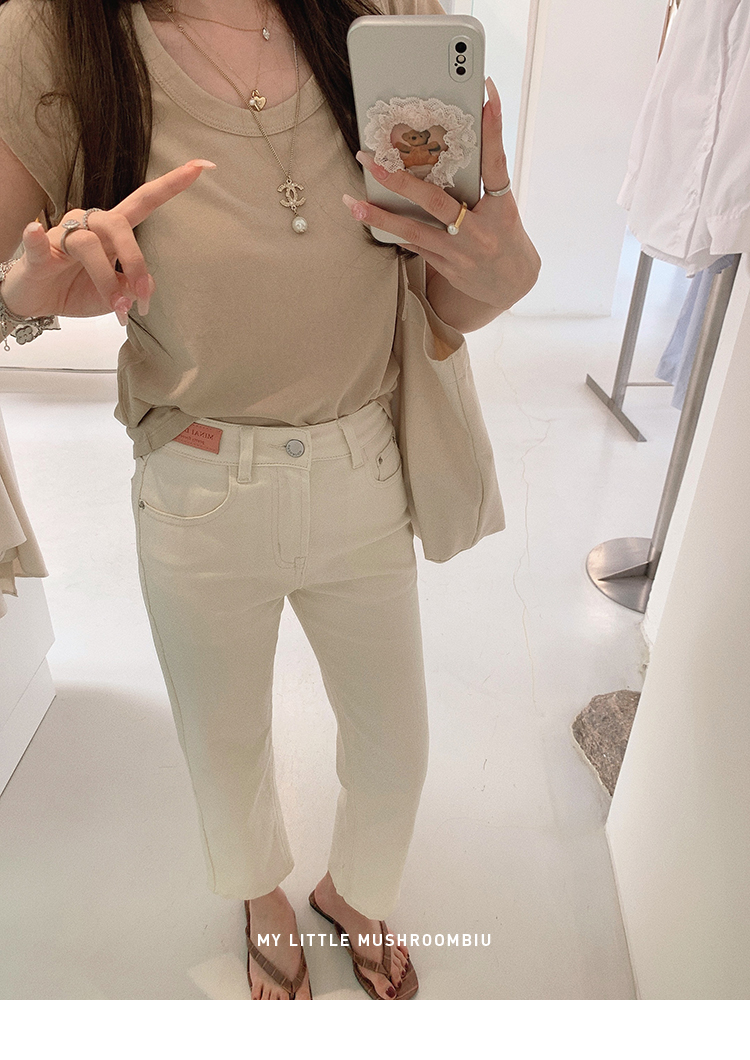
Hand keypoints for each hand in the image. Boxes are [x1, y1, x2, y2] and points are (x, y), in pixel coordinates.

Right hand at [1, 159, 216, 324]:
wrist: (39, 302)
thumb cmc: (78, 289)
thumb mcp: (116, 295)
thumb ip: (133, 287)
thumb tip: (144, 288)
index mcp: (113, 231)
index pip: (144, 202)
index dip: (171, 185)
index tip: (202, 167)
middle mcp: (89, 224)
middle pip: (119, 224)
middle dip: (136, 261)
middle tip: (142, 294)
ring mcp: (61, 235)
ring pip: (88, 245)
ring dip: (106, 280)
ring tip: (116, 308)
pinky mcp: (37, 252)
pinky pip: (37, 242)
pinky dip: (36, 239)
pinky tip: (35, 231)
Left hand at [343, 77, 539, 313]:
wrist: (511, 285)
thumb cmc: (507, 236)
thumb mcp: (505, 205)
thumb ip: (485, 177)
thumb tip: (467, 134)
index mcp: (501, 208)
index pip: (496, 164)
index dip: (493, 130)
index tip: (487, 99)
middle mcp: (479, 231)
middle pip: (436, 202)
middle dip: (400, 180)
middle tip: (371, 160)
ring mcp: (458, 252)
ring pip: (414, 230)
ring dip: (380, 216)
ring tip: (353, 203)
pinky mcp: (444, 265)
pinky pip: (413, 245)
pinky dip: (392, 231)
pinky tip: (368, 220)